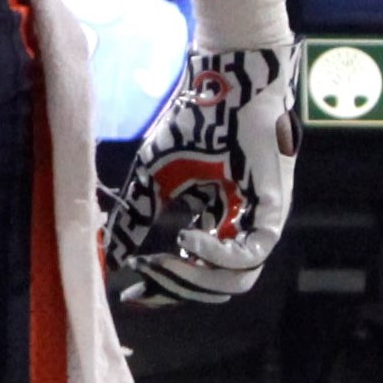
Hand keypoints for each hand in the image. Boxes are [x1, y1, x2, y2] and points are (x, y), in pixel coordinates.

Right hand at [103, 36, 297, 304]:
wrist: (226, 86)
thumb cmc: (193, 124)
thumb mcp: (154, 179)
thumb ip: (136, 219)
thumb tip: (110, 257)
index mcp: (214, 220)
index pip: (191, 271)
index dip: (161, 288)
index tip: (131, 296)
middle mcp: (238, 227)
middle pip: (211, 283)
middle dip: (172, 287)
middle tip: (143, 280)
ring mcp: (258, 223)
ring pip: (233, 280)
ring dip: (193, 279)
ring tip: (162, 263)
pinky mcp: (272, 214)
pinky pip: (248, 255)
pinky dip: (214, 255)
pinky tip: (186, 238)